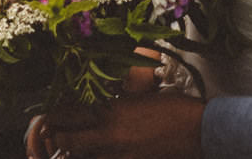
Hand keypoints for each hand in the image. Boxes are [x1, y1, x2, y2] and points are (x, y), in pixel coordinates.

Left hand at [33, 93, 204, 158]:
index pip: (67, 114)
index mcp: (109, 109)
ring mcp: (120, 153)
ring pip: (83, 156)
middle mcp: (109, 133)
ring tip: (74, 149)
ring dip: (76, 152)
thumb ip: (111, 105)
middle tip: (56, 135)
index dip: (55, 116)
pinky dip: (99, 157)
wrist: (199, 129)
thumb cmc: (171, 108)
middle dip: (59, 137)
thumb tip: (91, 108)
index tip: (51, 116)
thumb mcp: (135, 98)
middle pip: (67, 139)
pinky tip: (100, 153)